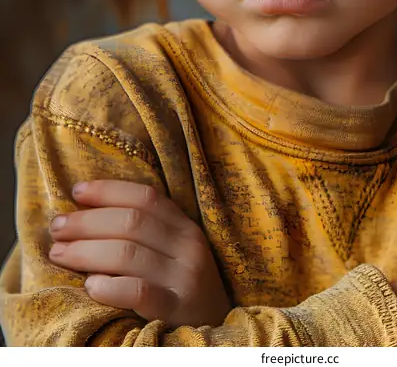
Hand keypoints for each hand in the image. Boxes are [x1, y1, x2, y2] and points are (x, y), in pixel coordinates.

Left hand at [49, 180, 230, 327]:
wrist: (215, 329)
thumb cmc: (180, 287)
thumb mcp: (174, 252)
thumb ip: (145, 232)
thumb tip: (85, 213)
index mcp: (185, 226)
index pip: (145, 197)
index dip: (109, 190)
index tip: (76, 191)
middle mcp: (188, 246)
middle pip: (131, 222)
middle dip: (87, 221)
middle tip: (57, 227)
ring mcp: (184, 278)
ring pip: (128, 253)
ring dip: (85, 251)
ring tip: (59, 253)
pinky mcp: (176, 308)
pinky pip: (138, 292)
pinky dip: (109, 286)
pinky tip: (89, 286)